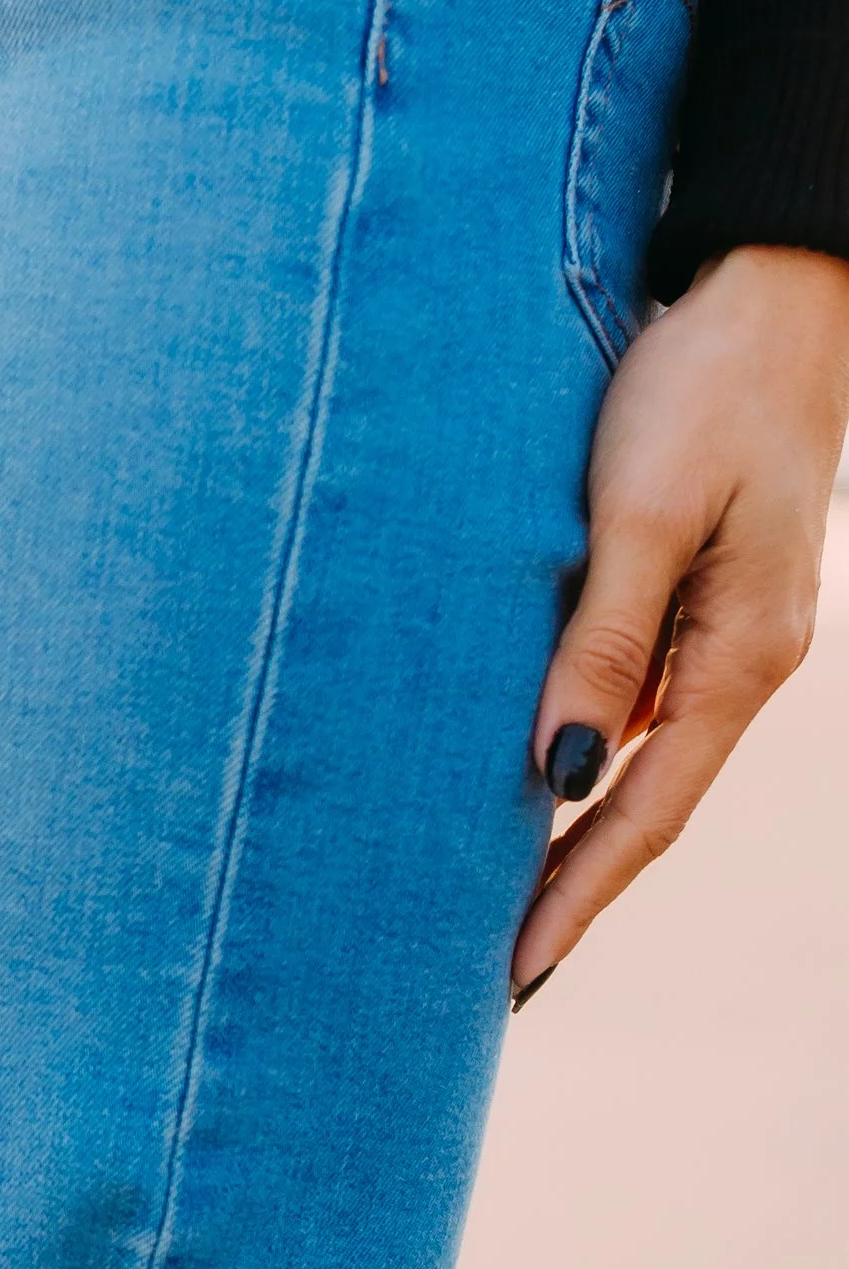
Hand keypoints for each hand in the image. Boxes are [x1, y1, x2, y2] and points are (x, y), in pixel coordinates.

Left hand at [514, 247, 848, 996]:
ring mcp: (726, 632)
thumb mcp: (645, 510)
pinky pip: (635, 698)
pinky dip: (580, 749)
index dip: (578, 897)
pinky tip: (527, 779)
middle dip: (574, 889)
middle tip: (494, 975)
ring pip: (639, 756)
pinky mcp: (700, 595)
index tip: (515, 974)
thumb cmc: (707, 384)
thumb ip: (602, 640)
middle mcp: (741, 662)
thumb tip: (559, 771)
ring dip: (572, 828)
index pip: (646, 813)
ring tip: (494, 901)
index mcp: (742, 656)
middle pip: (646, 805)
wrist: (775, 292)